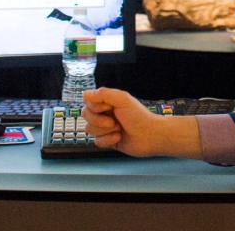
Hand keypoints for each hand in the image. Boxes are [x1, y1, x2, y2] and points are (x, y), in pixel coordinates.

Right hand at [82, 88, 200, 157]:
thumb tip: (84, 94)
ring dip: (105, 131)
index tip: (109, 108)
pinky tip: (118, 138)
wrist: (150, 137)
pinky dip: (107, 140)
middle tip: (114, 121)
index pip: (88, 101)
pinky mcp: (107, 140)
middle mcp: (105, 113)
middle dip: (99, 121)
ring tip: (119, 129)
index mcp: (108, 101)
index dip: (95, 106)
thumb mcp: (122, 100)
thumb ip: (103, 94)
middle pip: (86, 115)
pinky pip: (96, 141)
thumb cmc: (139, 116)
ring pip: (89, 129)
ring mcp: (105, 127)